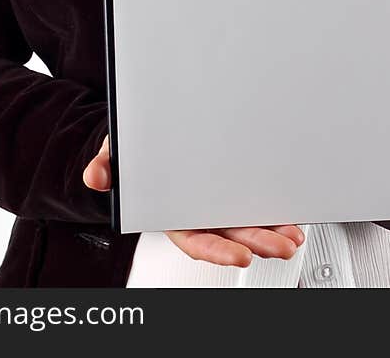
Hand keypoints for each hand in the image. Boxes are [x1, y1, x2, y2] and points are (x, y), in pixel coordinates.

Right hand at [83, 134, 304, 265]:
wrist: (146, 133)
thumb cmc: (134, 150)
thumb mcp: (116, 153)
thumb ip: (106, 165)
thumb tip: (96, 176)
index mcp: (171, 212)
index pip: (196, 238)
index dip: (218, 250)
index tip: (239, 255)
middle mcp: (198, 210)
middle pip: (230, 233)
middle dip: (257, 241)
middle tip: (280, 245)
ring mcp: (216, 198)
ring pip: (245, 219)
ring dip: (272, 229)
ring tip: (293, 235)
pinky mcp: (232, 180)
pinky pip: (253, 198)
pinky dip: (273, 207)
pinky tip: (291, 212)